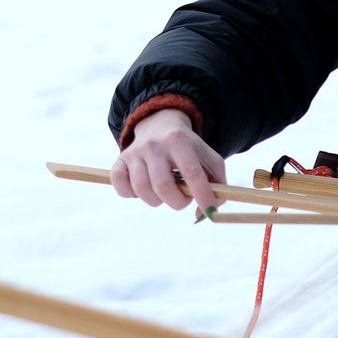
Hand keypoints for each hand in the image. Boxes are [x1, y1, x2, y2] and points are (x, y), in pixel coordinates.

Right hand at [110, 105, 227, 213]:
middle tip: (182, 199)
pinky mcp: (120, 161)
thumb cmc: (189, 150)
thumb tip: (206, 213)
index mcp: (179, 140)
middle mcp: (154, 145)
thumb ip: (217, 185)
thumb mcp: (209, 159)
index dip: (202, 195)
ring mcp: (134, 153)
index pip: (192, 172)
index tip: (208, 209)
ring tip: (164, 193)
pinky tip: (144, 189)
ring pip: (142, 190)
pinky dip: (132, 195)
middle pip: (163, 185)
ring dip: (156, 201)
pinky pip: (121, 188)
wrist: (160, 125)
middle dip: (177, 202)